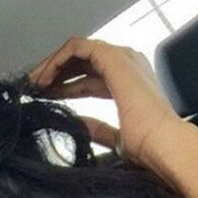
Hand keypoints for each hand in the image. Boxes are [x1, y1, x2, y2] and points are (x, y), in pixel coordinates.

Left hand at [26, 37, 184, 170]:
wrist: (164, 147)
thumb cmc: (149, 149)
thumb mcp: (115, 139)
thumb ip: (96, 129)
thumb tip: (76, 124)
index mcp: (129, 86)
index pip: (88, 79)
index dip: (64, 87)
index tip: (44, 99)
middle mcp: (127, 68)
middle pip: (81, 63)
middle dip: (54, 74)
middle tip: (33, 88)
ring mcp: (122, 60)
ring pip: (77, 51)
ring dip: (53, 65)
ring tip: (34, 83)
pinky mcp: (113, 58)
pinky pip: (77, 48)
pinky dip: (57, 59)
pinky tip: (44, 78)